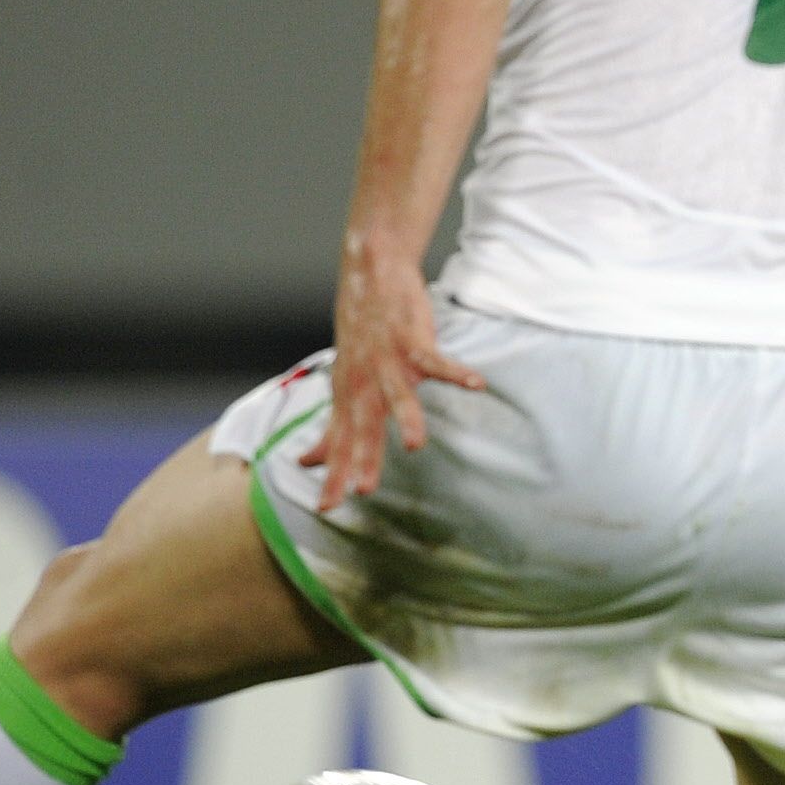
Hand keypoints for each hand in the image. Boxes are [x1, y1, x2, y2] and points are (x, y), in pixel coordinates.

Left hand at [303, 238, 481, 510]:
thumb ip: (330, 429)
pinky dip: (455, 372)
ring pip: (397, 395)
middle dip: (362, 458)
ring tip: (414, 446)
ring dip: (406, 419)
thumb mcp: (339, 385)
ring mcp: (387, 360)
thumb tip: (307, 462)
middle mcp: (363, 382)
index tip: (326, 509)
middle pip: (363, 427)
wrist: (369, 275)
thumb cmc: (359, 335)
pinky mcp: (412, 340)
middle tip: (363, 491)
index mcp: (348, 396)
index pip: (339, 444)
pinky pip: (435, 360)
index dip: (333, 475)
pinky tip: (477, 385)